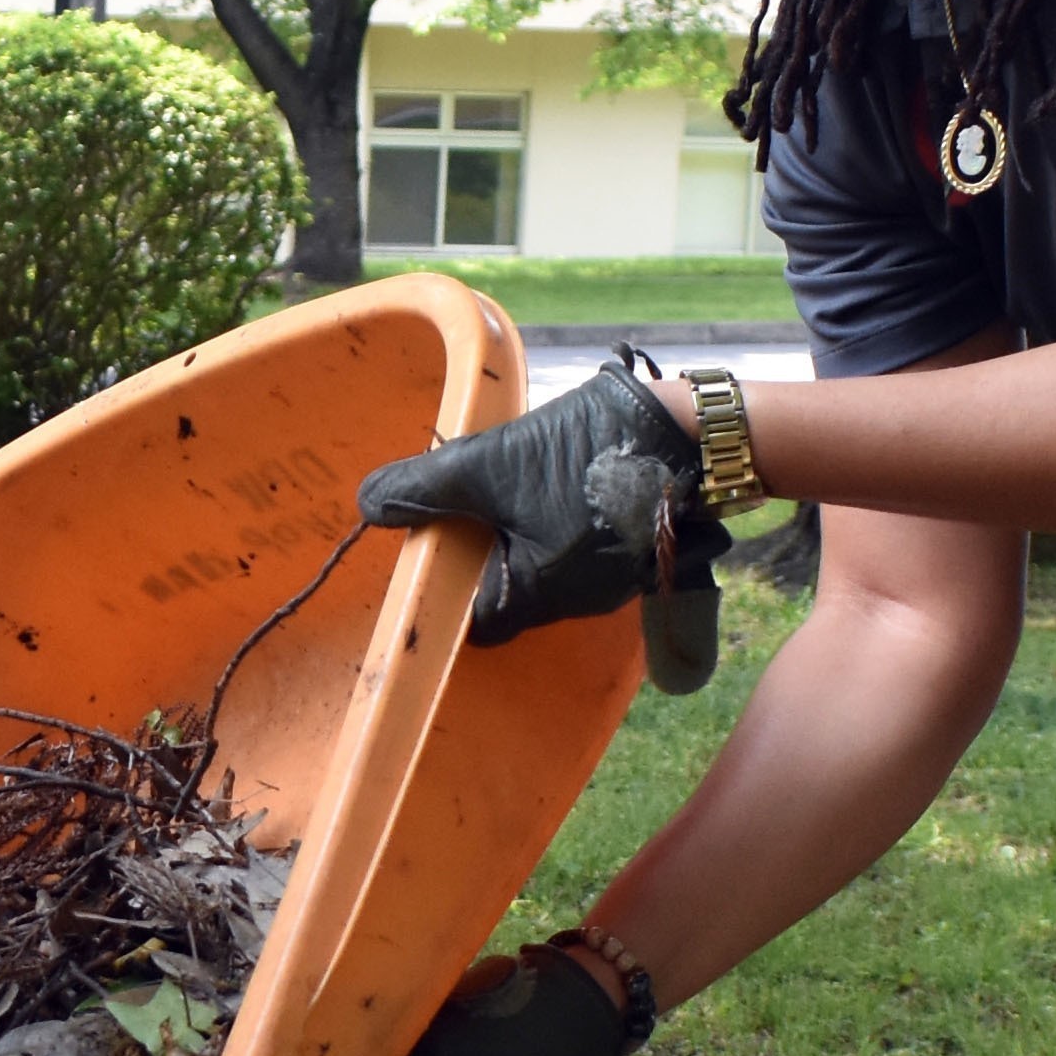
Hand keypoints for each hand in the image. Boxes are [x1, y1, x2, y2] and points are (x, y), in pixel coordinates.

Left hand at [355, 354, 730, 690]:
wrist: (686, 432)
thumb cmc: (581, 456)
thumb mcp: (487, 465)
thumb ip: (425, 488)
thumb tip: (368, 504)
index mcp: (535, 596)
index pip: (475, 623)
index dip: (448, 591)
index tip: (433, 548)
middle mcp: (575, 602)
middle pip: (509, 594)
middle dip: (484, 555)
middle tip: (466, 506)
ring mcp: (610, 579)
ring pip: (547, 569)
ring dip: (521, 534)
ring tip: (510, 484)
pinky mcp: (633, 547)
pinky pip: (581, 548)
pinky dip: (558, 522)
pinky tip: (554, 480)